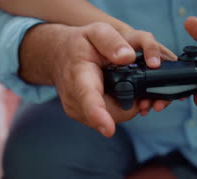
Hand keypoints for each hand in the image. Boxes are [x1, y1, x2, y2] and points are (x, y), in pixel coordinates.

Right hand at [25, 23, 174, 136]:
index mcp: (79, 75)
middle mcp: (74, 97)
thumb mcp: (96, 31)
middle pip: (112, 113)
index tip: (108, 129)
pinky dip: (116, 108)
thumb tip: (129, 58)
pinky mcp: (80, 116)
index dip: (98, 115)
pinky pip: (107, 118)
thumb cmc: (78, 44)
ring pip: (112, 118)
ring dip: (125, 107)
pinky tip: (114, 93)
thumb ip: (112, 42)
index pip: (89, 97)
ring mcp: (76, 110)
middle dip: (131, 104)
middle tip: (140, 85)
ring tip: (125, 86)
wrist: (56, 56)